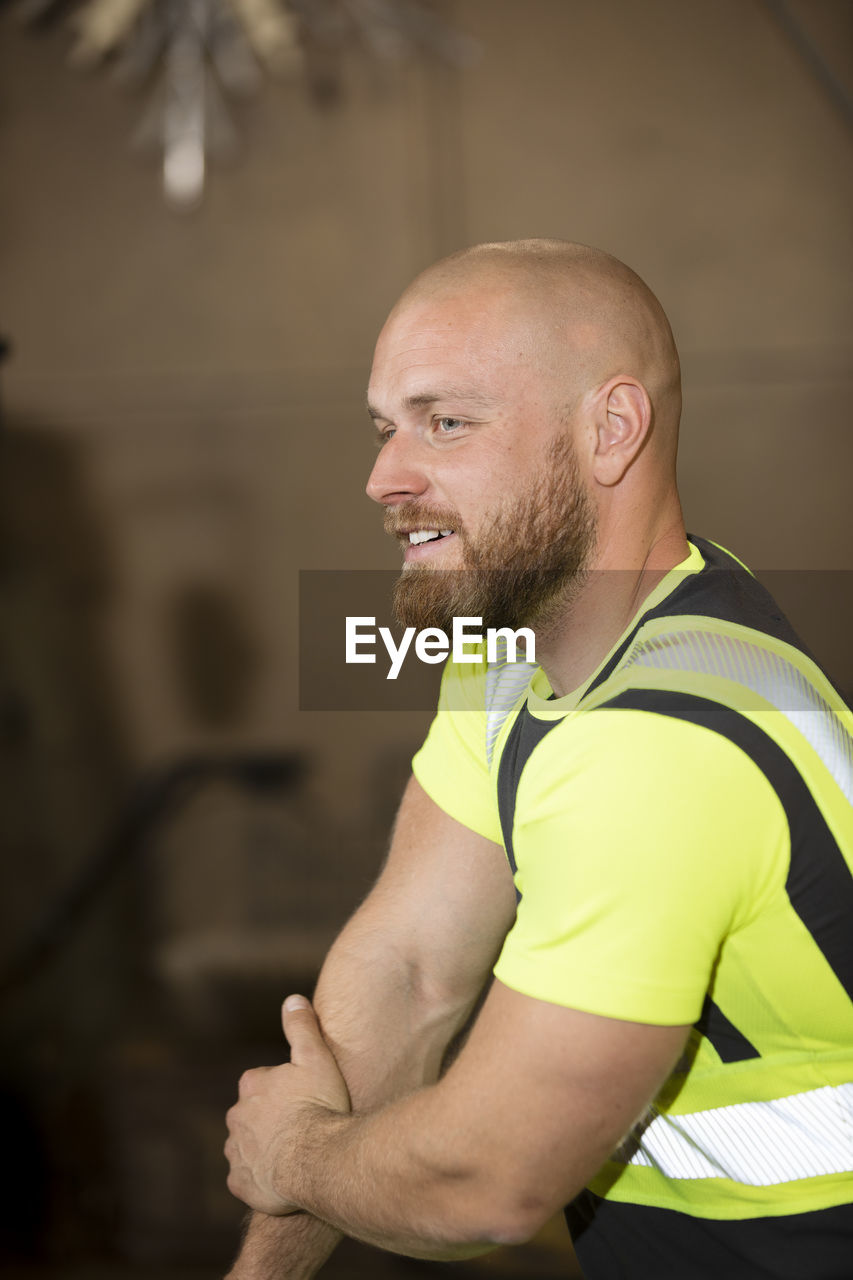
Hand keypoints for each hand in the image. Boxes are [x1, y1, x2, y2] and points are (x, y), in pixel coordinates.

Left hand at [225, 995, 351, 1215]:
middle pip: (254, 1113)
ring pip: (248, 1145)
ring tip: (295, 1154)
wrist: (316, 1159)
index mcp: (252, 1083)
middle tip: (303, 1126)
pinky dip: (260, 1177)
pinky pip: (247, 1177)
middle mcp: (236, 1115)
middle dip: (272, 1119)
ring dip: (265, 1148)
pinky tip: (282, 1179)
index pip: (265, 1082)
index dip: (288, 1090)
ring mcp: (235, 1151)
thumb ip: (302, 1027)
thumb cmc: (319, 1106)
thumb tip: (292, 999)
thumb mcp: (316, 1057)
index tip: (307, 1098)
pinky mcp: (239, 1182)